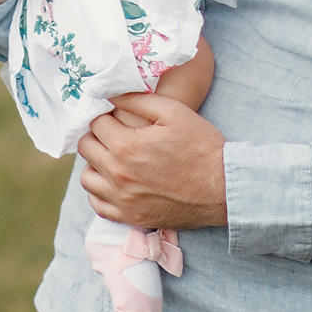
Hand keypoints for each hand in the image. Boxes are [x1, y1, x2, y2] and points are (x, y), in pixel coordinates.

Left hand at [78, 94, 228, 229]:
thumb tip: (109, 93)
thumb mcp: (174, 112)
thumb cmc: (201, 146)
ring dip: (96, 164)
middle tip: (116, 135)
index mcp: (127, 146)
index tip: (117, 118)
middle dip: (98, 136)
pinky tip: (116, 182)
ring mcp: (123, 199)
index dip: (106, 116)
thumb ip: (137, 100)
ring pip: (87, 178)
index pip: (95, 124)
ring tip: (114, 158)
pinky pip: (98, 204)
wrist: (224, 188)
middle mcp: (118, 174)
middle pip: (87, 149)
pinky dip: (101, 191)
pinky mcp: (130, 217)